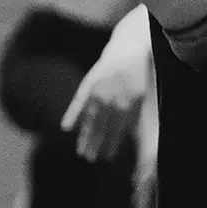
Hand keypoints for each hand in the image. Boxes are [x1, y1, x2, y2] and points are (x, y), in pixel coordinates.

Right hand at [61, 45, 149, 161]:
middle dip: (97, 144)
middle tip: (90, 159)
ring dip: (85, 136)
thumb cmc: (136, 76)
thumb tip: (127, 136)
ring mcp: (101, 89)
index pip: (119, 128)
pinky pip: (79, 102)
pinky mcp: (89, 83)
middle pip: (103, 126)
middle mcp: (115, 96)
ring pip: (91, 118)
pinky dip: (72, 115)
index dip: (112, 143)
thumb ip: (133, 115)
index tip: (107, 157)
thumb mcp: (140, 95)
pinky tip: (65, 128)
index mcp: (131, 101)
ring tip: (81, 152)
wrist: (128, 48)